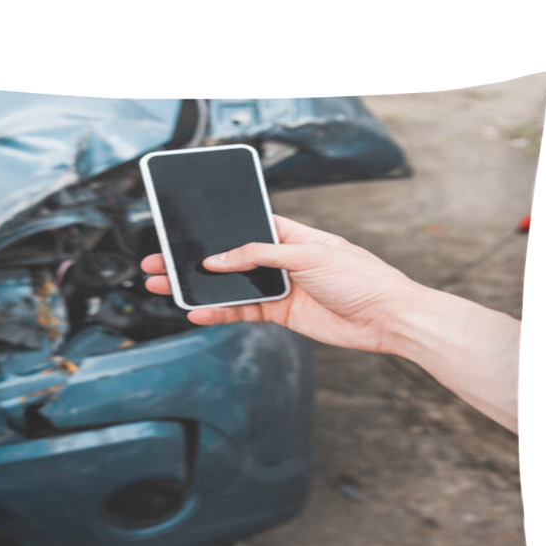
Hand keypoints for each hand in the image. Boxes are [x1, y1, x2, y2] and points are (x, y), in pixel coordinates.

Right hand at [140, 214, 416, 351]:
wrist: (386, 318)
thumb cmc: (359, 276)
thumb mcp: (308, 254)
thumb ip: (260, 255)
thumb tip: (219, 259)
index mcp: (290, 234)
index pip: (243, 227)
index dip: (214, 230)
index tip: (183, 233)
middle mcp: (280, 260)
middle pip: (228, 259)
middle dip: (193, 261)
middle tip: (159, 262)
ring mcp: (280, 288)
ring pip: (230, 287)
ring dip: (199, 289)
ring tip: (165, 288)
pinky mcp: (281, 314)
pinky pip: (243, 312)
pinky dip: (220, 314)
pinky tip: (197, 313)